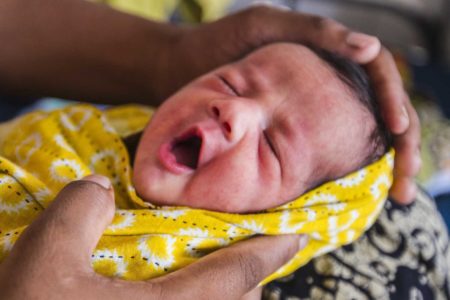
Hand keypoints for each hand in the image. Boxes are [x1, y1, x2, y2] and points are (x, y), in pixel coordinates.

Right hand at [0, 175, 305, 299]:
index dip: (271, 248)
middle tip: (238, 253)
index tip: (293, 235)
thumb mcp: (41, 265)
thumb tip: (96, 186)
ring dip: (223, 298)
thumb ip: (76, 213)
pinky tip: (167, 299)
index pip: (241, 272)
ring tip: (204, 278)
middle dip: (248, 277)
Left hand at [170, 6, 419, 204]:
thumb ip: (315, 31)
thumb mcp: (266, 25)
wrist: (184, 70)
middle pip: (381, 110)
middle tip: (406, 180)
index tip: (397, 129)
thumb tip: (371, 49)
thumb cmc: (221, 44)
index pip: (380, 75)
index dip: (394, 100)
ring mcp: (312, 103)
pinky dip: (350, 166)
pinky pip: (332, 145)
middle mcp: (327, 79)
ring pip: (363, 132)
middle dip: (403, 143)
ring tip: (397, 193)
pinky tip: (355, 187)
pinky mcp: (293, 124)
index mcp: (328, 52)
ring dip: (383, 162)